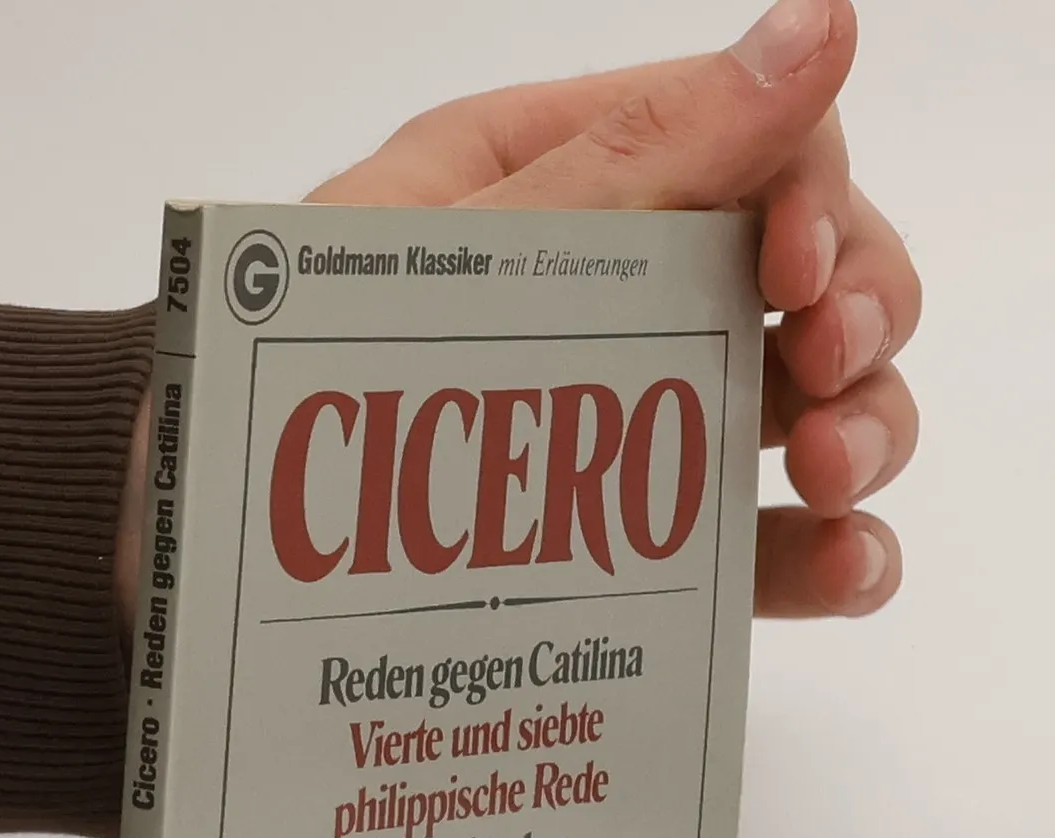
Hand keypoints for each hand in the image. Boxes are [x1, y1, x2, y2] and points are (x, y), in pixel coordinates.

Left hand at [307, 0, 916, 621]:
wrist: (188, 544)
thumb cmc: (280, 375)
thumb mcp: (460, 252)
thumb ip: (642, 159)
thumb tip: (817, 28)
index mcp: (567, 182)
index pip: (760, 142)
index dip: (817, 197)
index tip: (797, 278)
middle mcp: (621, 295)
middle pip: (814, 272)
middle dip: (859, 313)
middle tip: (826, 374)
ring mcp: (633, 427)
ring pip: (813, 405)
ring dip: (866, 433)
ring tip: (834, 482)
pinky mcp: (632, 550)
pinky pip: (761, 540)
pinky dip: (830, 551)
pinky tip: (848, 566)